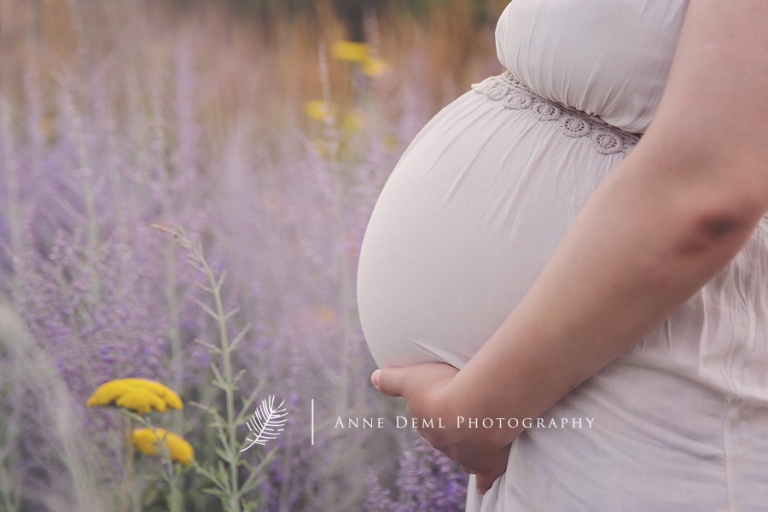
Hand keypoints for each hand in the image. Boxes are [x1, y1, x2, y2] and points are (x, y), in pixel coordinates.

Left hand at [371, 363, 509, 493]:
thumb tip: (373, 378)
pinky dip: (484, 480)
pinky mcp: (490, 463)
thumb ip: (392, 380)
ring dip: (467, 446)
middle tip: (460, 414)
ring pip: (463, 455)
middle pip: (444, 437)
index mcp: (426, 425)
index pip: (426, 421)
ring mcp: (466, 455)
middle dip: (449, 428)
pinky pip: (486, 476)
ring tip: (472, 438)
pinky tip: (483, 484)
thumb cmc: (442, 389)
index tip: (439, 403)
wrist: (475, 408)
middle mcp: (443, 443)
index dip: (432, 411)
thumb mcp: (411, 378)